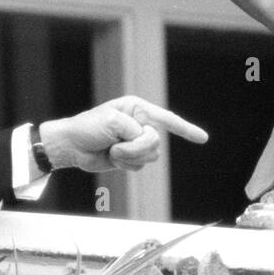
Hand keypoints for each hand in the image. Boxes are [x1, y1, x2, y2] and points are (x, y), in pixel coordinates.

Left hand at [39, 96, 207, 172]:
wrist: (70, 147)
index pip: (167, 119)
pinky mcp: (130, 157)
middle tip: (117, 145)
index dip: (186, 129)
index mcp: (137, 109)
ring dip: (130, 156)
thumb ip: (135, 131)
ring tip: (112, 150)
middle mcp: (140, 124)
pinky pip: (140, 165)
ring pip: (150, 155)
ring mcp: (135, 141)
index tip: (203, 138)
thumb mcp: (112, 122)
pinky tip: (112, 158)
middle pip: (156, 140)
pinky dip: (126, 164)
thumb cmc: (87, 128)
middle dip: (137, 146)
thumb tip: (145, 142)